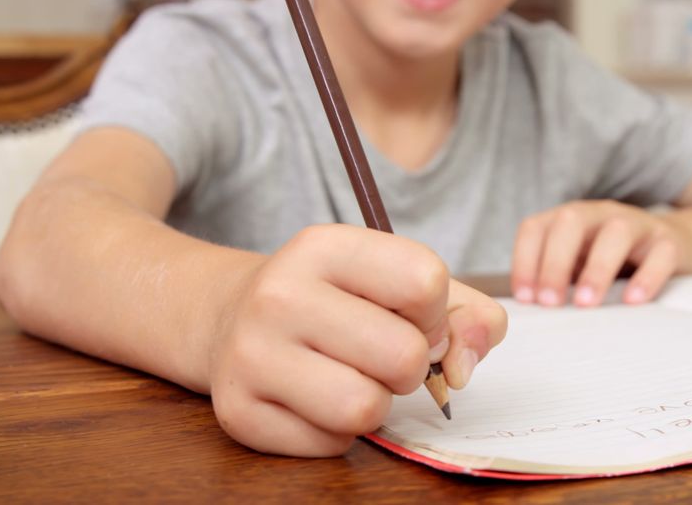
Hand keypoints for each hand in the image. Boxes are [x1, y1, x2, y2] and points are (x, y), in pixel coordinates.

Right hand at [207, 225, 506, 456]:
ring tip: (351, 379)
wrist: (228, 318)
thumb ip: (463, 312)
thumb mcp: (395, 281)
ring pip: (365, 408)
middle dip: (409, 366)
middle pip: (403, 354)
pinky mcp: (238, 412)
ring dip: (375, 404)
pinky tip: (315, 402)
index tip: (410, 317)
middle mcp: (279, 294)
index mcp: (324, 247)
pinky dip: (336, 433)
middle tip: (380, 356)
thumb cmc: (335, 302)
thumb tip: (462, 365)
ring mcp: (251, 354)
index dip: (434, 312)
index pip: (424, 280)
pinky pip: (329, 444)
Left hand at [511, 201, 691, 307]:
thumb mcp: (578, 262)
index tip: (526, 299)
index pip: (536, 228)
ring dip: (596, 269)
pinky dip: (646, 277)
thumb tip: (528, 311)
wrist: (675, 244)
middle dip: (554, 263)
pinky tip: (633, 300)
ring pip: (615, 234)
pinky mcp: (669, 241)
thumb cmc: (613, 260)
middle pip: (569, 223)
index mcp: (569, 218)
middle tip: (550, 303)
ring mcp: (636, 224)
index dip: (525, 261)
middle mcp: (599, 214)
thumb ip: (554, 278)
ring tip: (586, 303)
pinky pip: (660, 254)